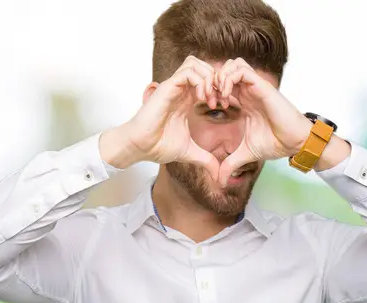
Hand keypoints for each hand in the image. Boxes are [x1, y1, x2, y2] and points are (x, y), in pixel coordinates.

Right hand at [101, 56, 220, 179]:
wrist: (139, 147)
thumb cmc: (158, 146)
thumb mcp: (190, 153)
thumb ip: (206, 160)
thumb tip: (219, 174)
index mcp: (186, 99)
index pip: (207, 80)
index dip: (220, 89)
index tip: (226, 106)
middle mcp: (180, 89)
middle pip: (203, 66)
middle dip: (217, 79)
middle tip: (222, 99)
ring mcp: (173, 87)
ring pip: (196, 64)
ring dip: (209, 78)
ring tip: (212, 99)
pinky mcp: (166, 88)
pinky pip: (187, 72)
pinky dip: (200, 81)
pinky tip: (204, 100)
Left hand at [216, 58, 311, 185]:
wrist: (295, 142)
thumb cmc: (276, 143)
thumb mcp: (246, 154)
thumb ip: (231, 163)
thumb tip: (219, 179)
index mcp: (244, 101)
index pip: (222, 84)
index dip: (210, 92)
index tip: (205, 108)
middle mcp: (249, 91)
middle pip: (224, 69)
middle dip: (211, 81)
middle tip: (207, 100)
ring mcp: (255, 86)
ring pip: (232, 64)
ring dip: (220, 77)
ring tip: (217, 97)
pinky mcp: (262, 85)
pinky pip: (241, 69)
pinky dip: (229, 78)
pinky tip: (226, 97)